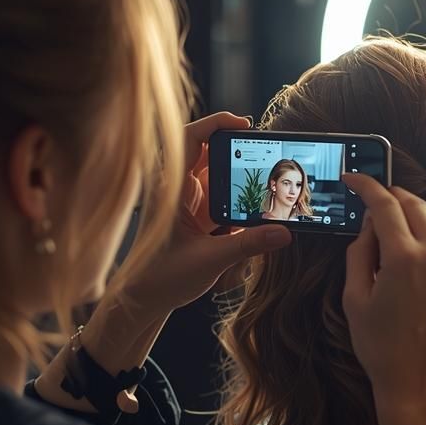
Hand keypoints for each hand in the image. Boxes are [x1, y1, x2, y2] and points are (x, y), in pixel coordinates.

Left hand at [110, 112, 291, 316]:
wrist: (143, 301)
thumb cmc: (160, 278)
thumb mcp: (209, 261)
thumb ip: (248, 245)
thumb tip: (283, 232)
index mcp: (172, 189)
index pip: (190, 138)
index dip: (216, 123)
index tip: (244, 124)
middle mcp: (179, 189)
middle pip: (212, 154)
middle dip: (240, 153)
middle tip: (268, 156)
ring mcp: (189, 202)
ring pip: (220, 177)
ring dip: (241, 181)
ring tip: (267, 185)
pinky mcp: (198, 217)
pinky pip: (222, 198)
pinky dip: (240, 201)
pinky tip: (256, 212)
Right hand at [341, 174, 425, 424]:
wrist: (422, 391)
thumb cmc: (381, 350)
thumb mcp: (355, 300)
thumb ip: (360, 253)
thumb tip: (369, 224)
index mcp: (403, 257)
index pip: (384, 203)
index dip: (367, 186)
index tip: (356, 179)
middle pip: (417, 207)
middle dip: (395, 201)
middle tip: (379, 206)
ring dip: (421, 229)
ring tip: (404, 251)